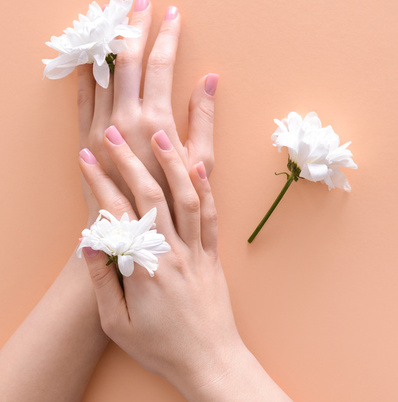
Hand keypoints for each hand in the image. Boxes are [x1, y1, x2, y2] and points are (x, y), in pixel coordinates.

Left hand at [77, 0, 216, 221]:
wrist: (132, 230)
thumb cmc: (173, 201)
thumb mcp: (200, 162)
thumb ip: (203, 117)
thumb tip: (209, 79)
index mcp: (157, 122)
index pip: (161, 65)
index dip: (167, 36)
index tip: (174, 14)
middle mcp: (125, 118)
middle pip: (129, 59)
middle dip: (136, 26)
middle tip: (141, 2)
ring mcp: (100, 126)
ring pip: (103, 70)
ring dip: (110, 40)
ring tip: (116, 17)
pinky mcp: (84, 136)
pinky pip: (82, 94)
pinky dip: (86, 69)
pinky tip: (93, 53)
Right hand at [79, 127, 289, 400]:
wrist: (209, 359)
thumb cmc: (161, 346)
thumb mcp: (117, 324)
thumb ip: (102, 282)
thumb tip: (89, 244)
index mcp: (145, 269)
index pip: (119, 215)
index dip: (101, 183)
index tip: (87, 157)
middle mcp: (174, 253)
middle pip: (152, 197)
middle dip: (131, 161)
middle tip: (115, 134)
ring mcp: (198, 251)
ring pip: (186, 198)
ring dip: (173, 163)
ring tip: (161, 134)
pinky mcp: (214, 255)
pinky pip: (210, 216)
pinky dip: (205, 189)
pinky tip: (199, 166)